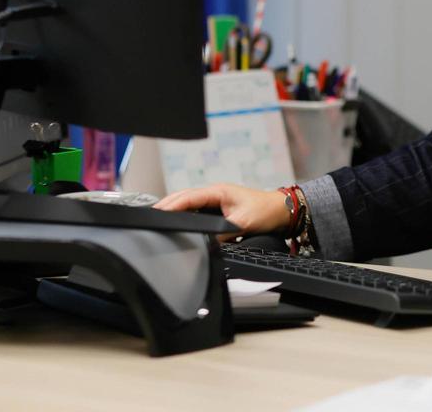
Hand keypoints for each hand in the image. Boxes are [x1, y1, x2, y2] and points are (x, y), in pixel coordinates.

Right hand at [153, 183, 288, 238]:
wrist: (282, 211)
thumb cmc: (265, 212)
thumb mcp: (242, 223)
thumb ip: (221, 232)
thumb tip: (205, 240)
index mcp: (218, 191)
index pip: (189, 197)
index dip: (171, 205)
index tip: (157, 213)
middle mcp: (215, 193)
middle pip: (185, 198)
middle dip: (167, 206)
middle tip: (150, 217)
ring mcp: (217, 200)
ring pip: (190, 204)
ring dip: (176, 210)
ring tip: (160, 220)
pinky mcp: (220, 208)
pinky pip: (198, 211)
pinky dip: (187, 215)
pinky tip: (179, 223)